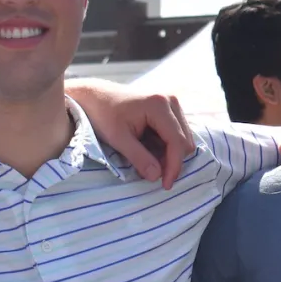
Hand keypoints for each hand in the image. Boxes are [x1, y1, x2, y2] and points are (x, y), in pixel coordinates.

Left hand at [68, 81, 195, 188]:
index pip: (177, 142)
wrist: (95, 97)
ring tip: (149, 161)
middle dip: (172, 161)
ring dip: (170, 155)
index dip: (174, 166)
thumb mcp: (118, 138)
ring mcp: (172, 103)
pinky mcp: (169, 108)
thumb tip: (157, 177)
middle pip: (185, 141)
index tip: (166, 185)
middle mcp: (171, 101)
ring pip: (183, 138)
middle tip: (154, 174)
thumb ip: (139, 158)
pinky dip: (166, 146)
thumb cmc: (103, 114)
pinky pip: (177, 133)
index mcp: (159, 105)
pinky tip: (150, 149)